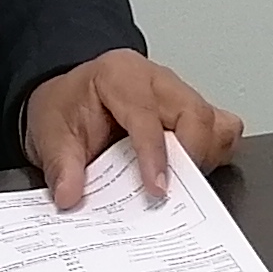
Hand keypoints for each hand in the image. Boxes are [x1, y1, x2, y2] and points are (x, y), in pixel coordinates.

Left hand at [22, 52, 245, 209]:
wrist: (71, 96)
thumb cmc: (67, 106)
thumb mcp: (50, 132)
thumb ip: (61, 165)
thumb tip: (71, 195)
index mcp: (120, 75)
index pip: (147, 115)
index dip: (155, 155)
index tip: (157, 189)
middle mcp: (157, 80)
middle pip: (194, 114)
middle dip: (190, 158)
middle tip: (172, 193)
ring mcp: (179, 93)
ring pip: (214, 121)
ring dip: (204, 157)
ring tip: (182, 184)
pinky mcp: (191, 111)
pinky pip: (222, 128)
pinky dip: (215, 152)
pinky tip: (194, 172)